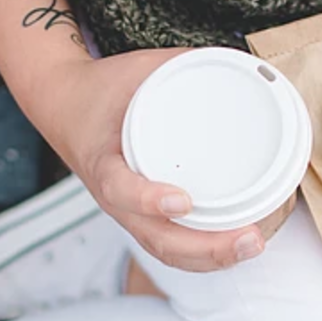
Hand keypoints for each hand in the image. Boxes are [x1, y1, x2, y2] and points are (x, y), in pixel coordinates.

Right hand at [30, 50, 265, 270]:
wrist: (67, 109)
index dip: (149, 200)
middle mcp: (115, 199)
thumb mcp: (136, 70)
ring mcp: (131, 215)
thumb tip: (238, 62)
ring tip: (253, 244)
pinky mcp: (145, 220)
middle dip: (207, 248)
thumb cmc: (104, 90)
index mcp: (103, 162)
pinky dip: (207, 255)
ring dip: (213, 258)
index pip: (121, 190)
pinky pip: (176, 248)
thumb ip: (181, 66)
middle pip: (158, 241)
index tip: (183, 200)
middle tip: (249, 238)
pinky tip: (239, 248)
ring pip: (170, 253)